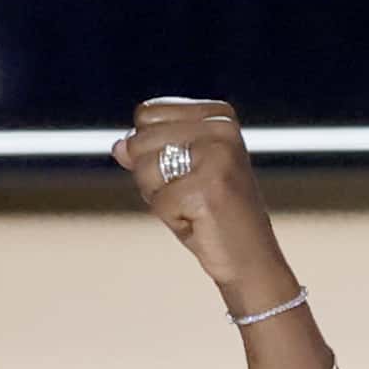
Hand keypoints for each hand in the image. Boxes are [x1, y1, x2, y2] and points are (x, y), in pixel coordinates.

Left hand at [113, 98, 297, 311]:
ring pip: (144, 168)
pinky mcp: (207, 189)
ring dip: (159, 197)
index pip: (146, 113)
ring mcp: (217, 157)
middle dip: (152, 176)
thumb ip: (147, 151)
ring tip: (192, 205)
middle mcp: (221, 127)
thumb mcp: (178, 172)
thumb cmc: (211, 212)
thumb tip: (119, 145)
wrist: (249, 255)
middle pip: (139, 140)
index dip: (150, 150)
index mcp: (217, 114)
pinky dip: (170, 218)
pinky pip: (157, 201)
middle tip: (187, 193)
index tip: (185, 170)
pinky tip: (199, 220)